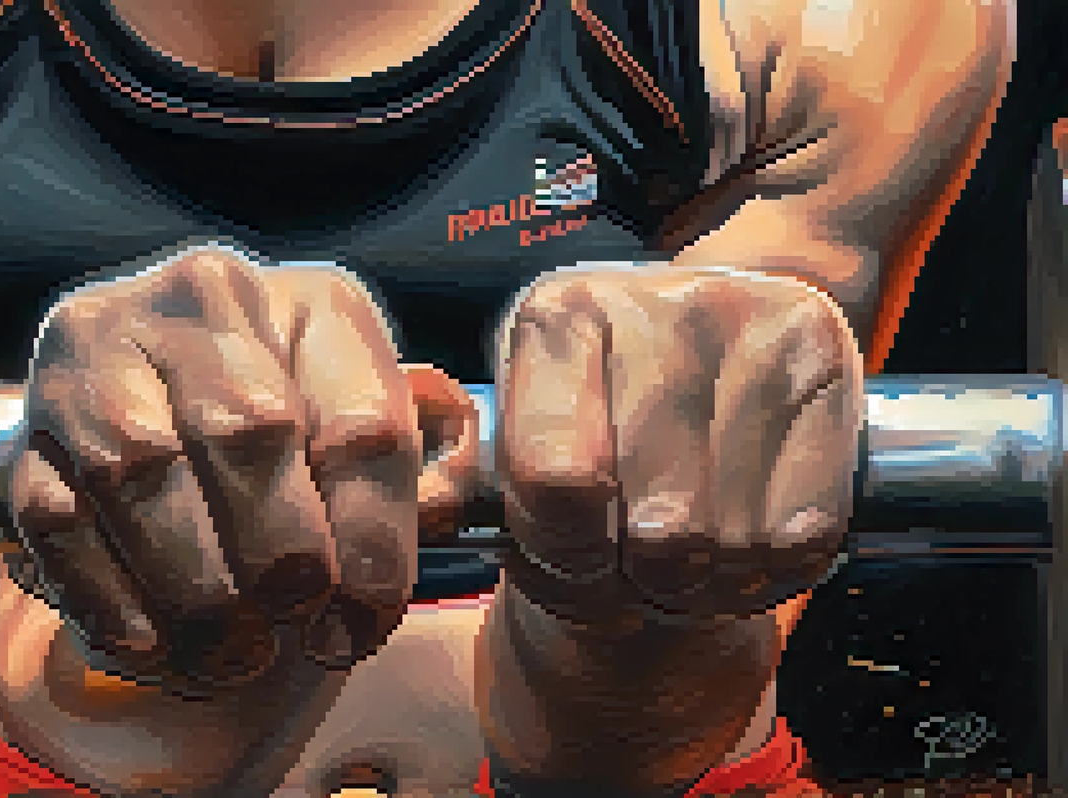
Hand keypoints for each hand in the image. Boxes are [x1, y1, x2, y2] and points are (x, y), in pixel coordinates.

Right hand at [9, 243, 446, 695]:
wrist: (162, 395)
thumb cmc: (293, 431)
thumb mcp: (372, 432)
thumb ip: (425, 469)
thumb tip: (437, 509)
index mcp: (312, 303)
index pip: (358, 425)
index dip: (372, 546)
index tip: (360, 625)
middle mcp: (200, 301)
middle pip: (247, 433)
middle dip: (278, 559)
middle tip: (289, 632)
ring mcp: (101, 351)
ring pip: (140, 471)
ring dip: (192, 589)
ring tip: (228, 654)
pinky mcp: (31, 417)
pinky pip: (58, 514)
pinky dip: (107, 596)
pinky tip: (152, 643)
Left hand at [475, 263, 859, 791]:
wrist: (708, 382)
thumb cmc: (593, 443)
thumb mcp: (511, 455)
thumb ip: (456, 487)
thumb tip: (423, 510)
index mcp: (559, 314)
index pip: (559, 479)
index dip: (565, 554)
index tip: (571, 559)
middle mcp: (663, 302)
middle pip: (656, 526)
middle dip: (638, 582)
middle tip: (632, 568)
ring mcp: (757, 327)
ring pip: (732, 540)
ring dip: (702, 586)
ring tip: (681, 559)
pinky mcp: (833, 362)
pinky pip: (802, 535)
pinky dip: (767, 572)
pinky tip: (740, 543)